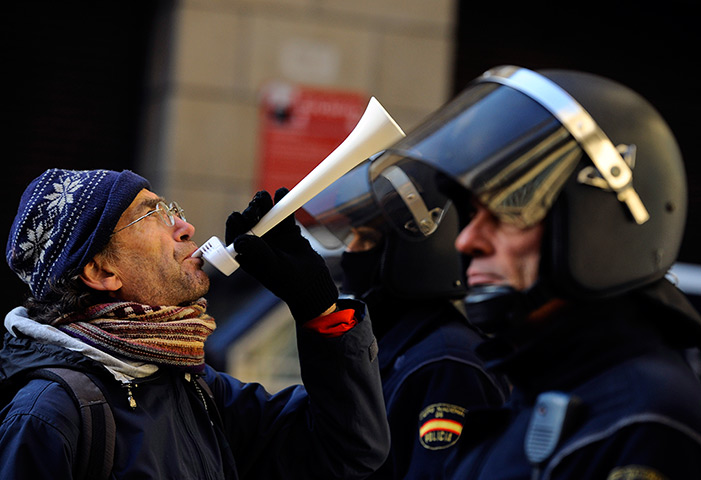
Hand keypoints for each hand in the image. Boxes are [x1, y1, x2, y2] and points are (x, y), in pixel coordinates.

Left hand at [226, 188, 338, 322]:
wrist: (315, 283)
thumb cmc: (291, 283)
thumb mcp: (273, 268)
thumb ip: (258, 253)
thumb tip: (238, 240)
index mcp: (247, 255)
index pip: (235, 234)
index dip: (236, 223)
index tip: (241, 217)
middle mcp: (257, 243)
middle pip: (250, 220)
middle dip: (253, 210)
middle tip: (258, 205)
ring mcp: (272, 236)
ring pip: (265, 214)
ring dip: (264, 203)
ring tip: (267, 197)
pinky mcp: (287, 230)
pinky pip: (282, 213)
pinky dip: (282, 202)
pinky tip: (282, 193)